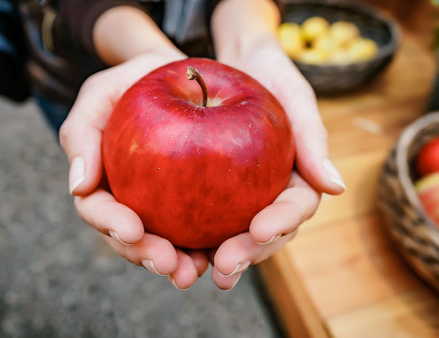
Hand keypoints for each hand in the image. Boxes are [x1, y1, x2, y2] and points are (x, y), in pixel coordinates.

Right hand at [59, 52, 209, 289]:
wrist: (187, 77)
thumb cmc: (140, 80)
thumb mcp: (104, 91)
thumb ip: (81, 131)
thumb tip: (77, 186)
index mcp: (104, 178)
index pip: (98, 207)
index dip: (111, 223)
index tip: (132, 229)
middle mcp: (133, 198)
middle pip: (133, 238)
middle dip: (147, 255)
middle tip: (168, 263)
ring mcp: (165, 205)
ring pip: (168, 243)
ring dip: (179, 262)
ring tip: (194, 269)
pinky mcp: (198, 202)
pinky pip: (203, 229)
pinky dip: (211, 245)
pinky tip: (222, 251)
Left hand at [211, 35, 345, 288]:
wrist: (237, 64)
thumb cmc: (272, 76)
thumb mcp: (296, 97)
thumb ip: (314, 140)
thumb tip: (336, 187)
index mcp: (297, 177)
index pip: (296, 207)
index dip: (282, 222)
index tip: (260, 230)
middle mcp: (270, 192)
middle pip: (266, 233)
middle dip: (249, 252)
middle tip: (226, 266)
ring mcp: (242, 195)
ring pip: (235, 234)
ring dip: (220, 256)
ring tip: (200, 271)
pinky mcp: (213, 190)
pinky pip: (205, 216)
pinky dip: (194, 236)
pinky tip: (177, 248)